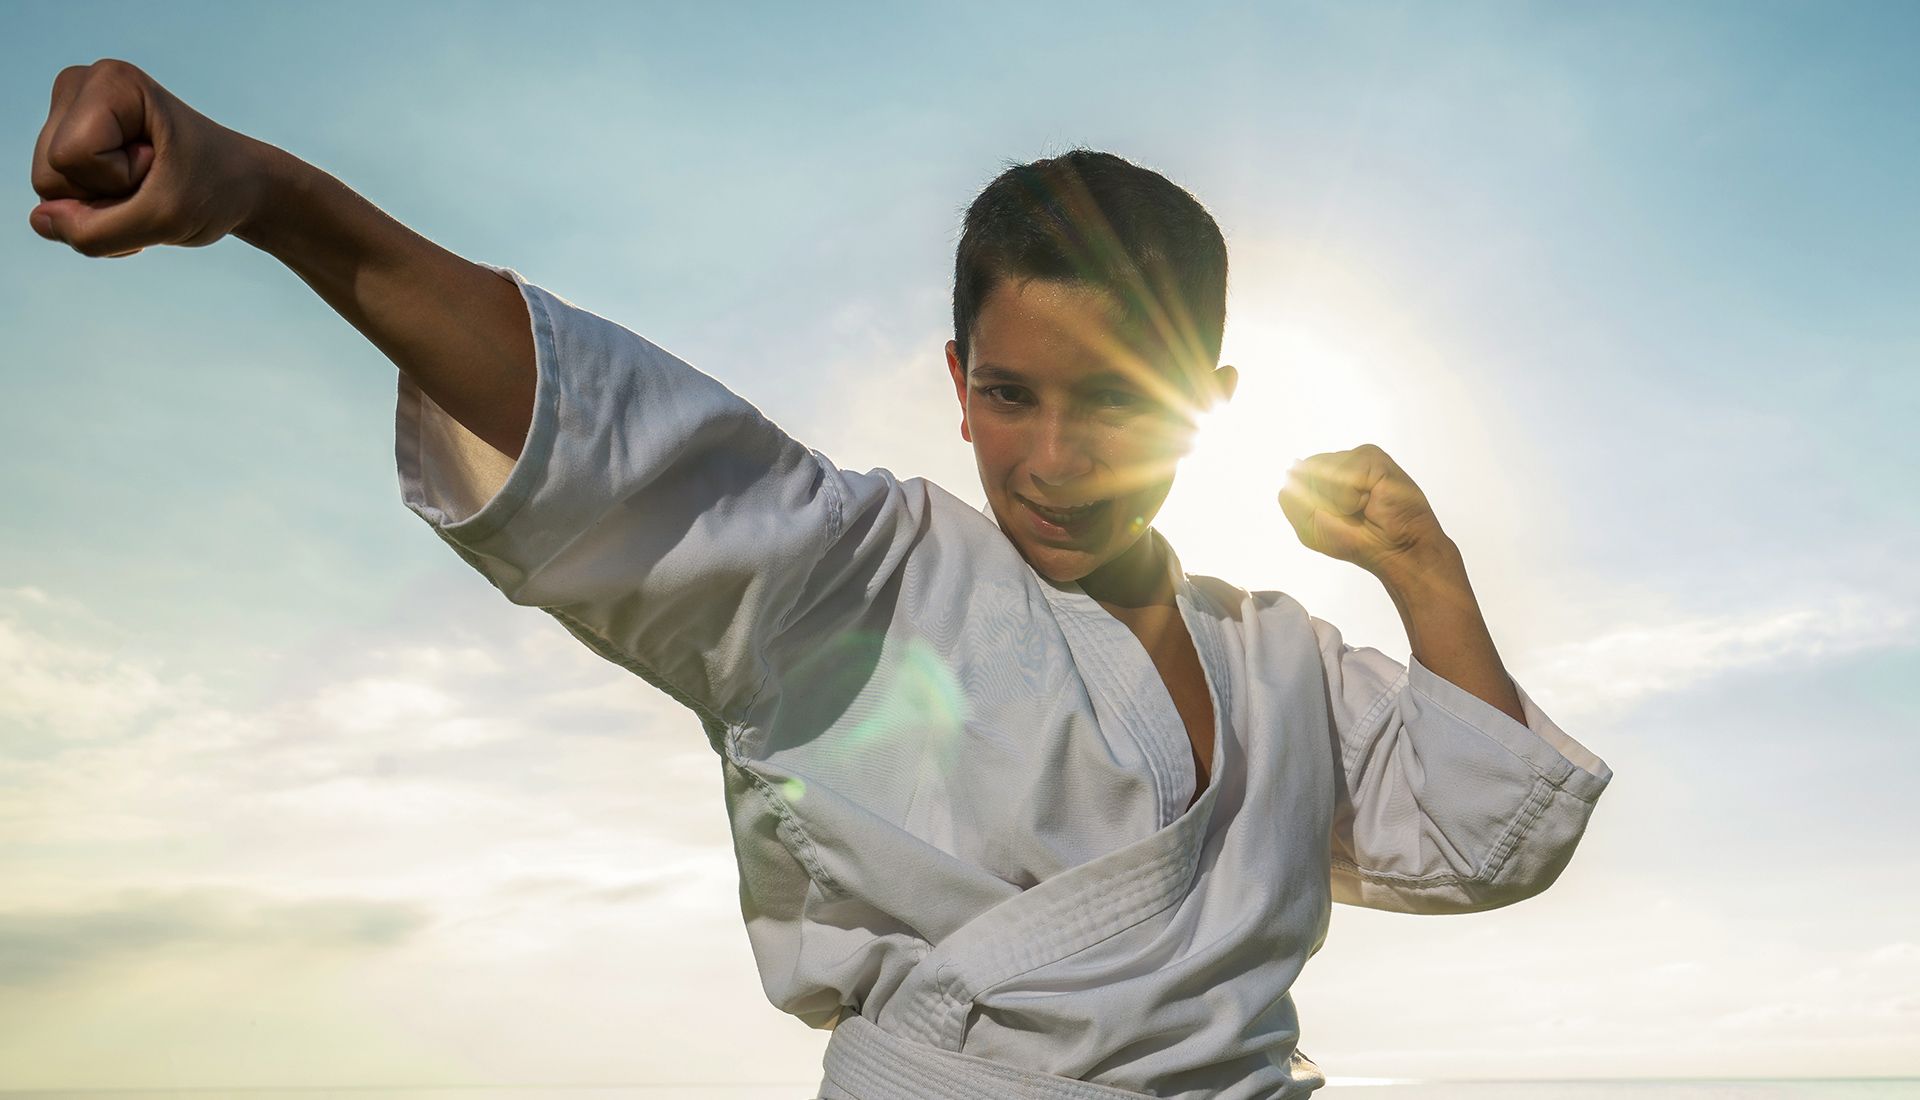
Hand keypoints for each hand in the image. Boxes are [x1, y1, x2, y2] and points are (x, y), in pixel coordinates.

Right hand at [29, 58, 264, 256]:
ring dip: (104, 208)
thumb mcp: (164, 222)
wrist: (242, 187)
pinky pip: (57, 199)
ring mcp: (70, 114)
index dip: (120, 179)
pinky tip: (134, 200)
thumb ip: (95, 231)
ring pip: (49, 189)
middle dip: (108, 196)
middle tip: (157, 178)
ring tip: (147, 187)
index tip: (163, 163)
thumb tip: (38, 220)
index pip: (73, 157)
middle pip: (51, 174)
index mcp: (110, 82)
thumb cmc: (214, 193)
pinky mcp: (69, 142)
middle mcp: (80, 85)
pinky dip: (99, 215)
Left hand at [1278, 443, 1448, 579]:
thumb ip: (1292, 499)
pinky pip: (1346, 475)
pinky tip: (1370, 501)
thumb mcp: (1309, 526)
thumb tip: (1292, 468)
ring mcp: (1358, 458)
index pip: (1296, 476)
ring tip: (1362, 508)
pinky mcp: (1374, 458)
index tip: (1332, 518)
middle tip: (1349, 514)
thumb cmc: (1357, 540)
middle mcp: (1340, 462)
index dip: (1308, 502)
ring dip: (1339, 501)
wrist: (1393, 550)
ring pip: (1325, 471)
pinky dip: (1353, 497)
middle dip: (1322, 501)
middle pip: (1307, 471)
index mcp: (1324, 475)